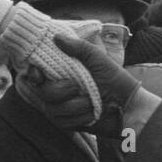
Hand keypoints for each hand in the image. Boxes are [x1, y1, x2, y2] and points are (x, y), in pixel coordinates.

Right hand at [16, 33, 141, 134]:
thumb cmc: (116, 80)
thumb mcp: (99, 59)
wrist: (128, 106)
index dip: (34, 74)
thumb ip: (79, 48)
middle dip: (63, 90)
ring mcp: (62, 108)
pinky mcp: (68, 123)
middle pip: (44, 92)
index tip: (39, 75)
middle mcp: (59, 90)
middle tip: (79, 88)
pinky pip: (63, 122)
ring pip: (53, 109)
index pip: (37, 73)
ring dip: (77, 105)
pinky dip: (80, 118)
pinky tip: (92, 114)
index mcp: (64, 72)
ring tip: (93, 102)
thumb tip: (56, 37)